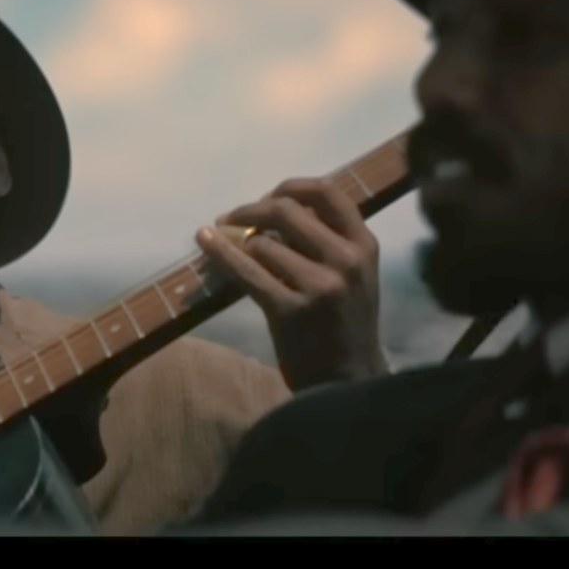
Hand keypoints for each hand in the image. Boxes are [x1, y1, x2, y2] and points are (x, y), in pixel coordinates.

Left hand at [195, 178, 386, 390]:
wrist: (348, 382)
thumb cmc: (345, 323)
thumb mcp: (354, 275)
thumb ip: (327, 240)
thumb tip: (273, 208)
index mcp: (364, 245)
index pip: (327, 193)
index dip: (292, 186)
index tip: (269, 195)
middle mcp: (345, 260)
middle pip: (287, 211)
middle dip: (252, 210)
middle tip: (232, 218)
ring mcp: (319, 286)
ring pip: (262, 244)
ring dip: (236, 240)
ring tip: (224, 245)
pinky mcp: (290, 310)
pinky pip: (246, 270)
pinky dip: (220, 252)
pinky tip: (204, 241)